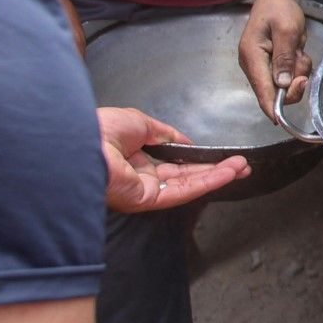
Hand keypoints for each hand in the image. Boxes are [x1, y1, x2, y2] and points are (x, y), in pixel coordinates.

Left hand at [99, 107, 249, 212]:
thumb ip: (165, 133)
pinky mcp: (147, 200)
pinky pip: (183, 191)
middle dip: (214, 169)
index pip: (171, 162)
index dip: (196, 158)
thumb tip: (185, 141)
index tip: (217, 155)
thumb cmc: (101, 130)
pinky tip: (227, 173)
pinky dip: (207, 181)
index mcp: (132, 157)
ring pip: (188, 184)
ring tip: (242, 168)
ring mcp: (144, 190)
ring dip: (217, 175)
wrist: (81, 143)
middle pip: (185, 175)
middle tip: (239, 165)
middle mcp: (139, 177)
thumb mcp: (140, 122)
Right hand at [238, 0, 308, 113]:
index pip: (262, 89)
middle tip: (302, 59)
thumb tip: (282, 84)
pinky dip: (298, 65)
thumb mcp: (287, 29)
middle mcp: (254, 65)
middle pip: (275, 91)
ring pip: (286, 84)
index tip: (280, 121)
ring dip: (298, 69)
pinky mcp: (273, 65)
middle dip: (294, 80)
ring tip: (297, 47)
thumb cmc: (279, 9)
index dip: (272, 107)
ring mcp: (263, 66)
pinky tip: (297, 49)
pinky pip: (290, 75)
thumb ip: (284, 57)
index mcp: (252, 56)